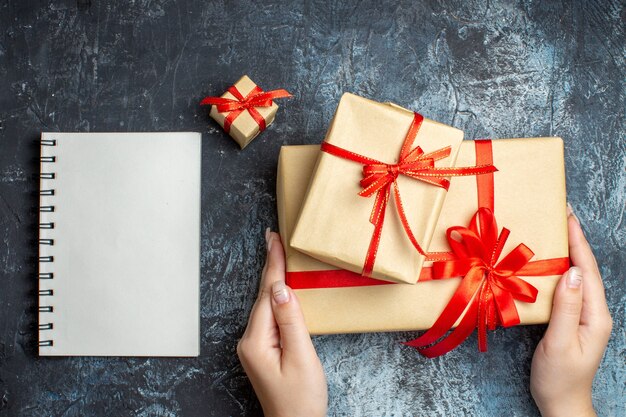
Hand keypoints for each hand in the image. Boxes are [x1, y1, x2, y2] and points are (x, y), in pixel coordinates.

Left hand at [237, 229, 327, 416]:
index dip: (273, 264)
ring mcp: (254, 345)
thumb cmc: (301, 400)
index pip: (268, 293)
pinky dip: (276, 297)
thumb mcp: (302, 358)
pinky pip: (270, 316)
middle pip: (264, 295)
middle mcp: (250, 340)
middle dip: (271, 266)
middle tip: (274, 237)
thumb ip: (292, 321)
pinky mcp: (263, 349)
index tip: (274, 239)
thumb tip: (282, 288)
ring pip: (266, 304)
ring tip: (278, 253)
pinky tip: (280, 287)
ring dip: (274, 279)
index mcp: (257, 340)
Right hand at [530, 205, 612, 416]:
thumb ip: (567, 308)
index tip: (568, 217)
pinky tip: (547, 262)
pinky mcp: (571, 319)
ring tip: (555, 230)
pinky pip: (566, 288)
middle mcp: (593, 312)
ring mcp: (583, 315)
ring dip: (567, 252)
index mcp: (596, 315)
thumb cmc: (559, 378)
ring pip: (577, 276)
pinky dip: (558, 269)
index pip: (589, 271)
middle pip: (586, 269)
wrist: (561, 403)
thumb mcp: (561, 344)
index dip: (579, 242)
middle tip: (561, 214)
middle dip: (575, 240)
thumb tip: (572, 272)